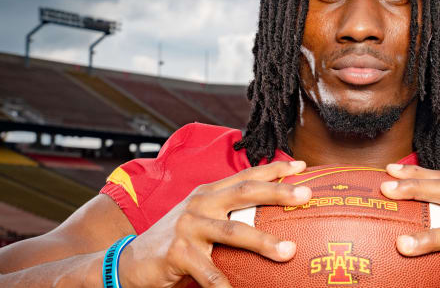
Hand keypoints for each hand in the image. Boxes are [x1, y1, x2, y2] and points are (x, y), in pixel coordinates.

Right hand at [118, 160, 311, 287]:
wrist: (129, 262)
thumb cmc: (176, 241)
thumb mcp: (201, 219)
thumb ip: (228, 213)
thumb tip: (269, 217)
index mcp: (208, 193)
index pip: (246, 175)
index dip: (274, 169)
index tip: (302, 166)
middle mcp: (199, 203)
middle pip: (245, 192)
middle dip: (278, 191)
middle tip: (306, 194)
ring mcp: (188, 227)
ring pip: (233, 232)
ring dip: (264, 242)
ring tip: (289, 251)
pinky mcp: (177, 253)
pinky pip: (211, 274)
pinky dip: (228, 286)